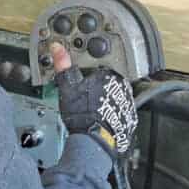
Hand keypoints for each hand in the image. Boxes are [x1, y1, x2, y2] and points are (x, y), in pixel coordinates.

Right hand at [51, 43, 137, 158]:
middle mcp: (123, 87)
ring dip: (106, 102)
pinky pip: (120, 113)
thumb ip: (63, 65)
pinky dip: (112, 115)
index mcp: (109, 75)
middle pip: (108, 84)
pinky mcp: (130, 119)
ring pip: (114, 98)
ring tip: (92, 112)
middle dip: (98, 90)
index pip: (98, 71)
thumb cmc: (81, 114)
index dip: (87, 80)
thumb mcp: (67, 86)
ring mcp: (128, 104)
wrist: (93, 141)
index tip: (81, 89)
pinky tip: (101, 121)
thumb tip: (57, 47)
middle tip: (85, 101)